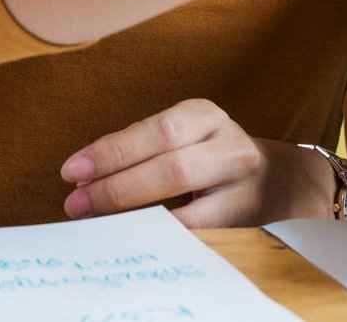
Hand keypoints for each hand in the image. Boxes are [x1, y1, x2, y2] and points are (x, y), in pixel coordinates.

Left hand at [59, 99, 330, 226]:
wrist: (275, 180)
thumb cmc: (209, 157)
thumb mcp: (183, 139)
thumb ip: (139, 151)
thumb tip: (84, 176)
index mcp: (203, 114)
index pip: (155, 130)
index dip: (112, 151)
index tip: (71, 170)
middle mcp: (226, 141)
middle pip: (170, 161)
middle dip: (117, 184)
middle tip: (76, 202)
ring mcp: (240, 178)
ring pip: (186, 190)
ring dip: (133, 206)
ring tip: (97, 218)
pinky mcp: (244, 212)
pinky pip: (198, 225)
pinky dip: (162, 229)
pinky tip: (134, 234)